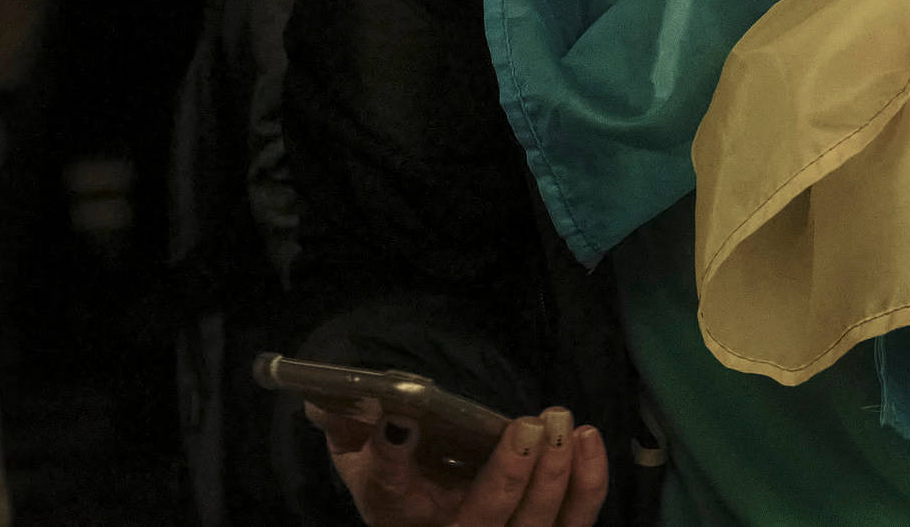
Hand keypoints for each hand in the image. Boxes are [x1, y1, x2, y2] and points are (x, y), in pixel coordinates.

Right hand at [309, 401, 607, 526]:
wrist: (425, 515)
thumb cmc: (397, 483)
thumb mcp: (363, 460)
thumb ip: (347, 427)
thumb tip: (321, 397)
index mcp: (402, 516)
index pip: (391, 489)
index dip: (394, 456)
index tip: (401, 415)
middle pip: (483, 524)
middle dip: (510, 477)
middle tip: (529, 425)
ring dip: (555, 480)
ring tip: (565, 427)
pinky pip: (575, 522)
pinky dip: (588, 484)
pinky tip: (588, 439)